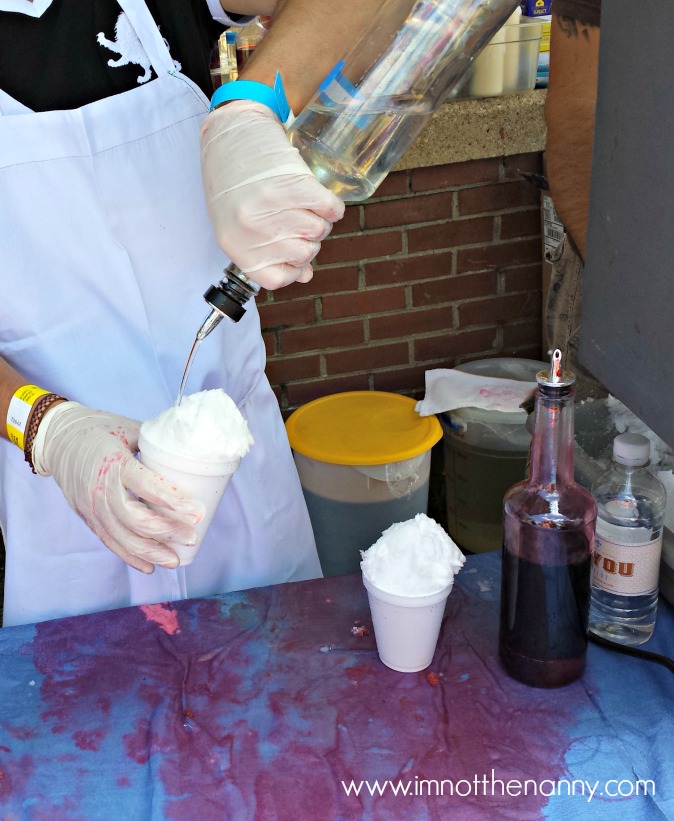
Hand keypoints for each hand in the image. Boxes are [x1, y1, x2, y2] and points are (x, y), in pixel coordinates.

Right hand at [31, 402, 204, 572]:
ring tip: (175, 560)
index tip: (197, 511)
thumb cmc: (98, 429)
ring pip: (123, 537)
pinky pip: (110, 542)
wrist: (56, 439)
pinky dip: (130, 556)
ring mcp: (93, 506)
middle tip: (192, 537)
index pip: (147, 486)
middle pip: (136, 519)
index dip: (173, 501)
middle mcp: (102, 488)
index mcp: (115, 462)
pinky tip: (149, 566)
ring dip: (151, 552)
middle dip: (167, 532)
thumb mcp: (128, 428)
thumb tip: (191, 454)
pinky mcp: (88, 517)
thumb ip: (156, 443)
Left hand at [200, 100, 343, 289]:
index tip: (296, 252)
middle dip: (309, 239)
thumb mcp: (239, 224)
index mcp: (235, 246)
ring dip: (321, 220)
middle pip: (304, 254)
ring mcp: (272, 208)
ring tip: (308, 205)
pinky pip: (328, 210)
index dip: (294, 269)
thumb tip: (306, 276)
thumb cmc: (231, 180)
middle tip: (300, 217)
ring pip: (318, 232)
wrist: (230, 130)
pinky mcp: (291, 184)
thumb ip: (265, 252)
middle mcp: (252, 231)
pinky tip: (325, 201)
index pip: (277, 279)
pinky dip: (333, 208)